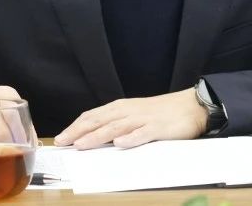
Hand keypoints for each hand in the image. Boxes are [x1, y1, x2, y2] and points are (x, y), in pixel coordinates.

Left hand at [53, 88, 207, 149]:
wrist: (190, 106)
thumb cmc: (160, 113)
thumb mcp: (134, 114)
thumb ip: (116, 123)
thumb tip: (92, 137)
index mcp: (121, 108)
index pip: (93, 116)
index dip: (75, 126)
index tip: (60, 137)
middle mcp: (129, 111)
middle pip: (100, 121)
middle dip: (79, 132)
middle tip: (63, 142)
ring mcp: (143, 119)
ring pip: (116, 127)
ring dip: (98, 136)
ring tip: (82, 144)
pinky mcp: (158, 128)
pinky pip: (142, 134)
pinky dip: (130, 138)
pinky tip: (119, 144)